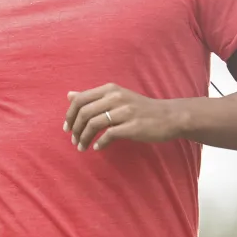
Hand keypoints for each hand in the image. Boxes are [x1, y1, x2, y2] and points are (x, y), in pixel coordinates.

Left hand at [64, 83, 183, 151]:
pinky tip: (98, 148)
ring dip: (84, 138)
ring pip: (94, 124)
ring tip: (82, 147)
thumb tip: (69, 95)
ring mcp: (125, 111)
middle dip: (75, 129)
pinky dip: (100, 143)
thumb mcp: (116, 97)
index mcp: (110, 89)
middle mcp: (116, 97)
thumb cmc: (140, 108)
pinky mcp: (133, 126)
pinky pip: (109, 135)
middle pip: (85, 112)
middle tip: (74, 141)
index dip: (70, 115)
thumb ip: (93, 97)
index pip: (80, 99)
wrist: (169, 116)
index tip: (67, 128)